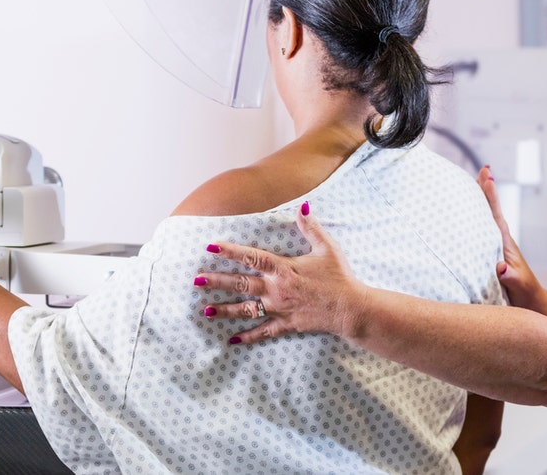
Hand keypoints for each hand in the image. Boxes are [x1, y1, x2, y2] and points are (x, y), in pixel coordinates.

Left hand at [197, 203, 364, 343]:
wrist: (350, 308)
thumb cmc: (339, 276)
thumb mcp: (327, 248)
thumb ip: (311, 228)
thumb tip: (303, 206)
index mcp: (284, 269)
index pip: (252, 258)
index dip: (230, 251)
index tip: (211, 247)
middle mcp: (276, 289)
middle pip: (241, 284)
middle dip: (217, 281)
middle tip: (196, 280)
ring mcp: (279, 308)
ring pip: (246, 309)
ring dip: (224, 309)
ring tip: (205, 310)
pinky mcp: (286, 324)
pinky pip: (263, 331)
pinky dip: (248, 336)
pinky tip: (232, 339)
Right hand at [477, 166, 546, 318]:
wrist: (530, 303)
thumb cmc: (524, 295)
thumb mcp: (518, 286)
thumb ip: (511, 277)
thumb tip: (501, 268)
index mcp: (506, 245)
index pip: (496, 216)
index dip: (491, 196)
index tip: (488, 177)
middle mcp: (501, 242)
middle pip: (491, 212)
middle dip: (487, 191)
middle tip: (484, 170)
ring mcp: (496, 248)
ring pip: (486, 220)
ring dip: (481, 202)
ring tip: (474, 183)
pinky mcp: (491, 255)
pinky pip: (480, 232)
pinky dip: (475, 220)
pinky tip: (466, 216)